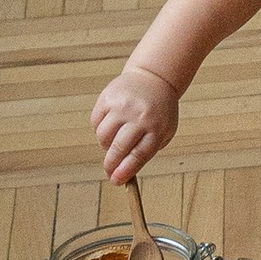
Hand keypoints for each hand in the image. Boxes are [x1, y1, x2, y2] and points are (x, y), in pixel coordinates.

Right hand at [91, 65, 178, 183]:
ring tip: (115, 139)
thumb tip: (123, 174)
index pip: (138, 155)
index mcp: (157, 127)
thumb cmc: (159, 112)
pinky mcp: (108, 97)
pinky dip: (100, 129)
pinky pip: (96, 122)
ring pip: (103, 137)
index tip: (116, 181)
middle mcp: (140, 116)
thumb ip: (147, 152)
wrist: (154, 78)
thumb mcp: (164, 131)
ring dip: (106, 145)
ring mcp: (122, 105)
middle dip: (111, 165)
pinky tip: (111, 124)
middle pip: (119, 149)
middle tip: (109, 172)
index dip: (125, 172)